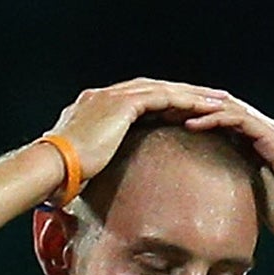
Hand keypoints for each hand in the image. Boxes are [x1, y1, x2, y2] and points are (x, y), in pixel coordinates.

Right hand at [41, 79, 227, 193]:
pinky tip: (207, 108)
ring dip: (193, 95)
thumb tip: (103, 184)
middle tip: (214, 99)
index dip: (166, 105)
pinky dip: (186, 101)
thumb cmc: (64, 176)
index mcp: (96, 109)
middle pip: (155, 89)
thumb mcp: (87, 167)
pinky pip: (162, 98)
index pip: (140, 102)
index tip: (188, 112)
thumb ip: (100, 164)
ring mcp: (112, 97)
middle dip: (185, 94)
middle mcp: (104, 97)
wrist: (53, 167)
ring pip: (163, 89)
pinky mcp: (121, 104)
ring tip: (220, 101)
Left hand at [178, 91, 273, 267]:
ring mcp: (271, 134)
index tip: (163, 126)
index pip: (221, 124)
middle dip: (189, 108)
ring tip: (168, 111)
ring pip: (227, 108)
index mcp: (260, 146)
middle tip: (157, 110)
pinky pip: (241, 120)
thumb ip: (236, 190)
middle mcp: (265, 133)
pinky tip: (192, 123)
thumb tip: (208, 203)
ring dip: (197, 108)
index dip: (193, 122)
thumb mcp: (255, 200)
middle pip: (220, 109)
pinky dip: (215, 118)